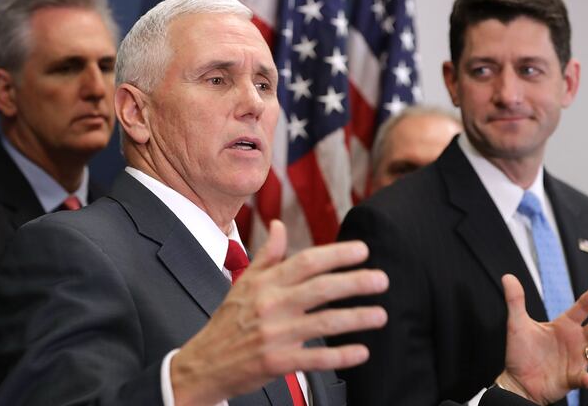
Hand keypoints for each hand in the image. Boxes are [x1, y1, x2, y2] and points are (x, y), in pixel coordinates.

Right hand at [170, 220, 388, 405]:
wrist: (205, 363)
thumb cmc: (228, 321)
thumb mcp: (243, 283)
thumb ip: (267, 255)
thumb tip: (278, 225)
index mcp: (265, 283)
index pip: (306, 261)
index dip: (337, 254)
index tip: (362, 250)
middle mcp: (271, 305)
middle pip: (321, 288)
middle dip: (355, 282)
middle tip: (382, 280)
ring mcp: (274, 335)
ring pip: (324, 322)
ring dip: (357, 318)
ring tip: (380, 315)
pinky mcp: (276, 362)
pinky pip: (316, 358)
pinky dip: (341, 356)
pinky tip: (361, 352)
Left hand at [494, 274, 587, 404]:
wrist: (517, 381)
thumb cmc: (520, 352)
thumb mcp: (516, 324)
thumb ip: (515, 301)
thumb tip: (508, 277)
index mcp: (564, 325)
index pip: (583, 307)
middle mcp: (575, 340)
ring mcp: (577, 359)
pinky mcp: (573, 377)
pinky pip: (583, 378)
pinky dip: (586, 378)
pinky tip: (587, 377)